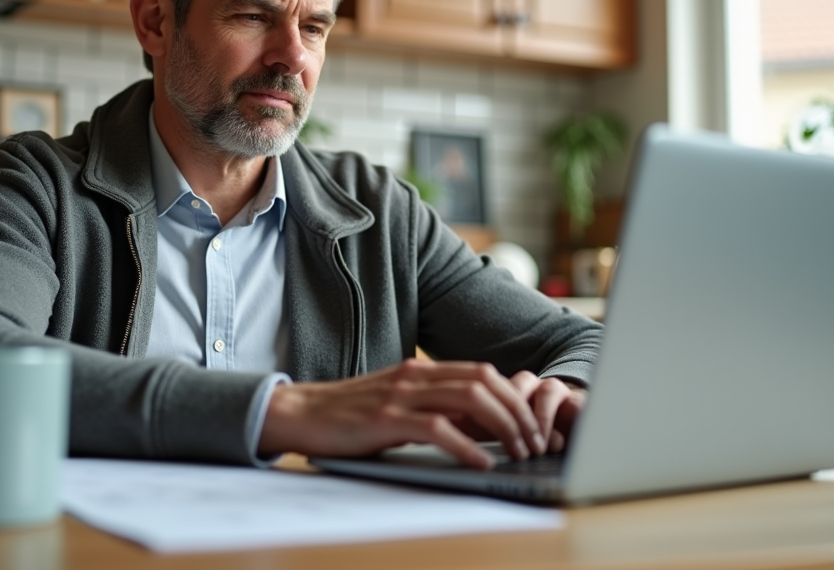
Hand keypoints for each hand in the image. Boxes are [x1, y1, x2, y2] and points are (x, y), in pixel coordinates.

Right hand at [258, 359, 581, 467]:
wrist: (299, 413)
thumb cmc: (349, 415)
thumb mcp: (398, 404)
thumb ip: (432, 407)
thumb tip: (478, 427)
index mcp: (421, 369)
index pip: (483, 372)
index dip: (514, 397)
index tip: (531, 426)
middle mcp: (415, 375)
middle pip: (485, 381)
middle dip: (518, 411)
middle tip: (534, 442)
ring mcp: (401, 394)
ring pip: (470, 398)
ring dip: (503, 426)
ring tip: (517, 451)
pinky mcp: (386, 418)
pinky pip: (438, 427)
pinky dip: (467, 446)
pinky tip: (482, 462)